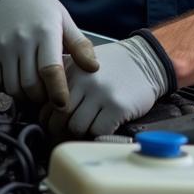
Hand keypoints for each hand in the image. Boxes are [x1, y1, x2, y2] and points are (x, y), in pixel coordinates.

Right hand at [0, 0, 97, 107]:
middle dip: (42, 98)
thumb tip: (94, 68)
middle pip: (30, 84)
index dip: (57, 92)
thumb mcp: (65, 21)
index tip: (63, 105)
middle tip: (48, 96)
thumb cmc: (43, 10)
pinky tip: (16, 82)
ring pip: (13, 87)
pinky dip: (7, 90)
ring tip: (34, 91)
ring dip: (25, 97)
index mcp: (45, 32)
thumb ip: (80, 45)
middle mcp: (22, 39)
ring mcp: (2, 46)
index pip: (50, 70)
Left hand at [45, 36, 170, 137]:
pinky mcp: (117, 106)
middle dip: (62, 130)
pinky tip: (105, 124)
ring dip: (82, 132)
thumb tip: (46, 113)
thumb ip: (65, 81)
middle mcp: (83, 80)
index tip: (56, 124)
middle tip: (70, 132)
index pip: (47, 105)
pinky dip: (99, 133)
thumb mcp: (84, 63)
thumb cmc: (115, 66)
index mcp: (71, 70)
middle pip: (59, 119)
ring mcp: (100, 93)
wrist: (147, 60)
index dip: (50, 120)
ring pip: (76, 128)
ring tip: (90, 125)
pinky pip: (98, 131)